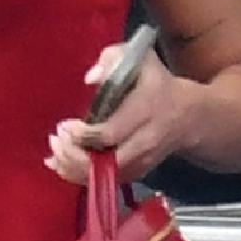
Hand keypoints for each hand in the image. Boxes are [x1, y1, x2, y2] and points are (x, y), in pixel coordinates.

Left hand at [46, 42, 199, 185]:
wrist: (187, 116)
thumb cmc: (156, 82)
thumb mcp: (140, 59)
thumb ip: (113, 58)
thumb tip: (90, 78)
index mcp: (146, 110)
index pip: (110, 133)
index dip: (82, 134)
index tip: (64, 125)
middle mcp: (146, 141)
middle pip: (106, 162)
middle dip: (73, 155)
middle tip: (55, 139)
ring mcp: (142, 161)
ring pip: (103, 177)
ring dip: (72, 169)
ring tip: (53, 152)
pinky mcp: (136, 173)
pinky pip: (104, 182)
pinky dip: (78, 176)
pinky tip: (59, 164)